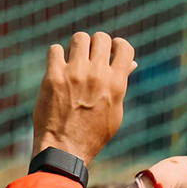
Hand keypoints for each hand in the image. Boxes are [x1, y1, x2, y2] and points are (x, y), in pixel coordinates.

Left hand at [32, 33, 135, 165]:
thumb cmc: (93, 134)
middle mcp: (97, 75)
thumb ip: (122, 84)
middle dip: (96, 44)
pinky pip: (55, 49)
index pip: (124, 47)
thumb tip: (132, 63)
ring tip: (73, 59)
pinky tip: (57, 67)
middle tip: (89, 56)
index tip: (111, 51)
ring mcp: (75, 74)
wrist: (65, 150)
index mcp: (116, 83)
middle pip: (101, 37)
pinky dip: (56, 55)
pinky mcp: (54, 76)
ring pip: (79, 38)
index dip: (118, 45)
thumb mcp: (115, 111)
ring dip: (76, 46)